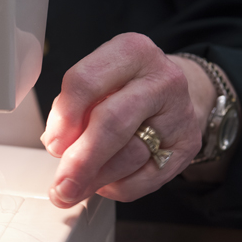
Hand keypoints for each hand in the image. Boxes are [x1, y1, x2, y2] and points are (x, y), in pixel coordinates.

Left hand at [41, 33, 213, 207]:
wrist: (170, 95)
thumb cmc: (121, 89)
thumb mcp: (94, 85)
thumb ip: (71, 110)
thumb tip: (57, 146)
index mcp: (130, 52)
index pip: (85, 82)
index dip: (64, 118)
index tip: (53, 144)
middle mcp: (160, 78)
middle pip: (112, 123)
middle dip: (81, 161)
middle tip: (62, 186)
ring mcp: (179, 113)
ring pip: (130, 156)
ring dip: (95, 179)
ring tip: (73, 189)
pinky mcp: (189, 145)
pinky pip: (147, 178)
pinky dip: (118, 187)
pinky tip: (103, 184)